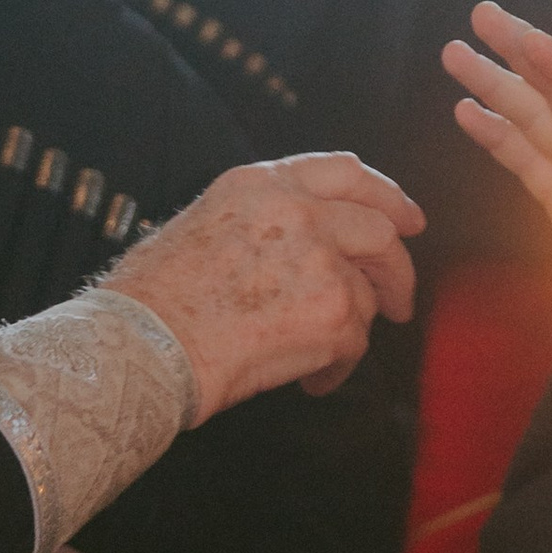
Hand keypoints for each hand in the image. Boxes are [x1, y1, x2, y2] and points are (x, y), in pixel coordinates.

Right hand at [112, 154, 421, 416]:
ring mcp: (321, 260)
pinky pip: (356, 343)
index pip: (345, 171)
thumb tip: (310, 248)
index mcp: (262, 183)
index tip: (406, 219)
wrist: (145, 344)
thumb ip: (264, 220)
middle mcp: (298, 211)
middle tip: (399, 298)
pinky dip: (337, 366)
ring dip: (352, 329)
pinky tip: (310, 380)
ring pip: (366, 294)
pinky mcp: (333, 312)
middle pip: (378, 230)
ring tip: (322, 355)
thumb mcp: (205, 222)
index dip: (386, 196)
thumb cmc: (154, 298)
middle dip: (397, 267)